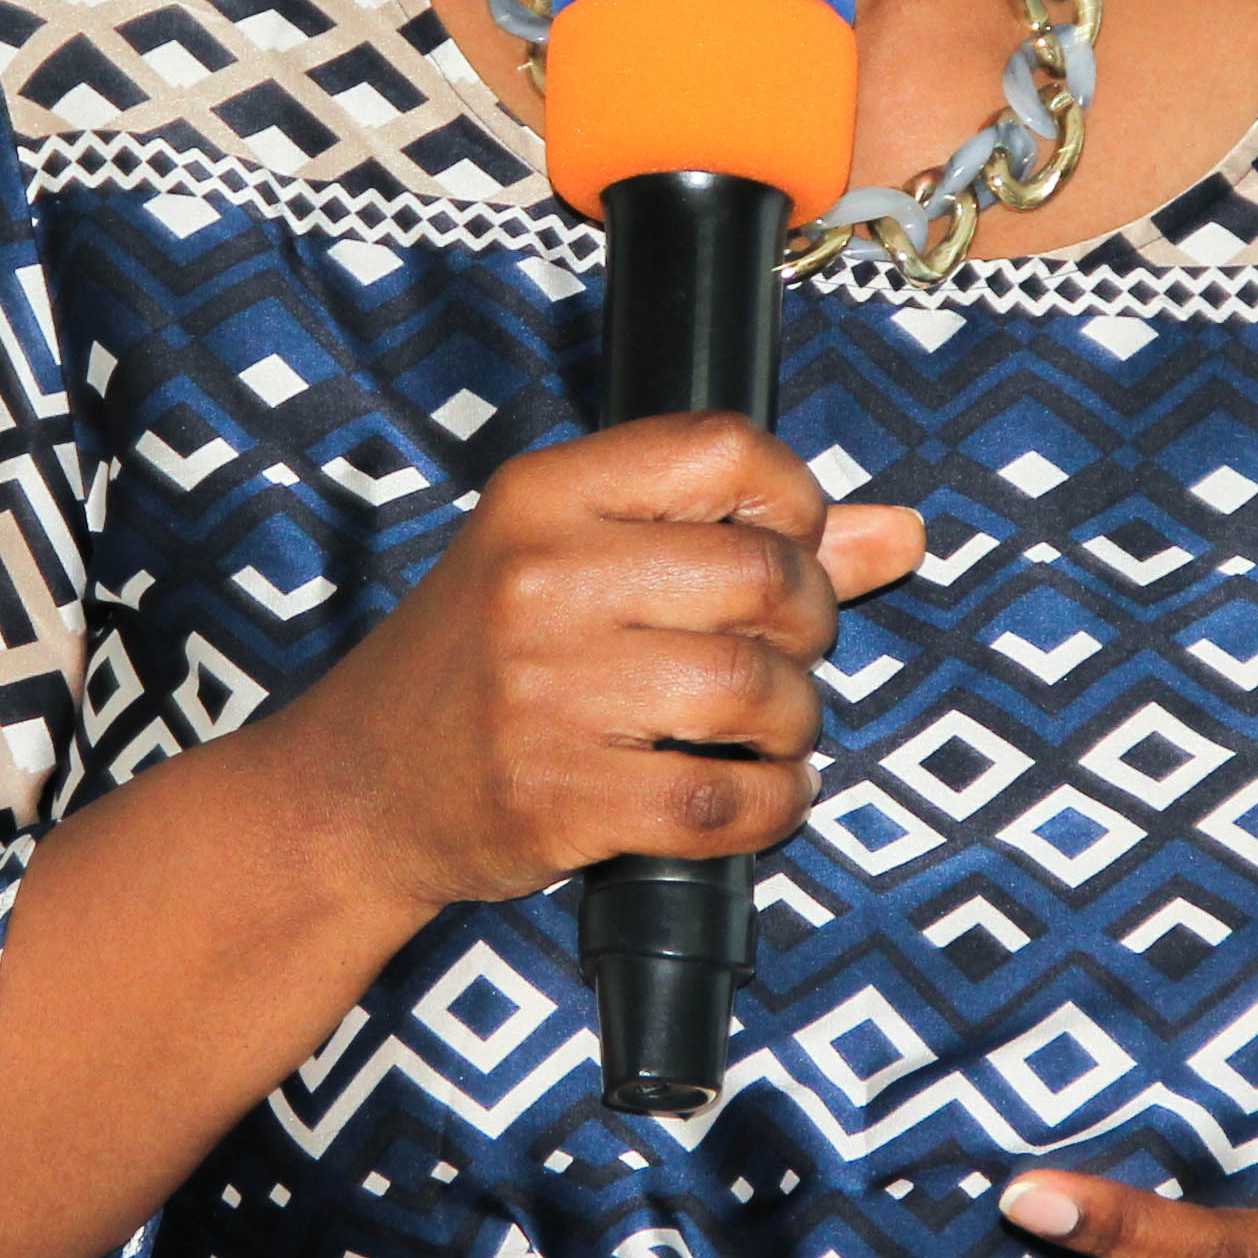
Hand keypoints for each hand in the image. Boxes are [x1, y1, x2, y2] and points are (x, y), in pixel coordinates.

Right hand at [273, 411, 926, 915]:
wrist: (357, 789)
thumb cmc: (481, 664)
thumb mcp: (578, 565)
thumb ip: (739, 537)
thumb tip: (900, 531)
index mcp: (546, 495)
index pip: (725, 449)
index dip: (795, 499)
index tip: (788, 546)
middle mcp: (543, 579)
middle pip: (764, 574)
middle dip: (811, 625)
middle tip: (784, 656)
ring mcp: (547, 692)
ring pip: (758, 690)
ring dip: (795, 724)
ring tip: (766, 732)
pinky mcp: (559, 799)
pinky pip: (725, 803)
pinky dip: (771, 808)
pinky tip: (754, 797)